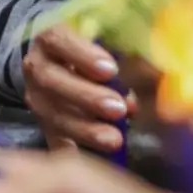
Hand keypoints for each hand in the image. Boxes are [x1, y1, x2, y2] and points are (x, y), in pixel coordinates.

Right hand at [22, 26, 128, 153]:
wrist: (66, 57)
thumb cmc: (95, 42)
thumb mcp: (108, 34)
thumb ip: (127, 48)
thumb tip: (157, 69)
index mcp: (50, 35)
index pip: (58, 39)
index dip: (82, 55)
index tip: (111, 70)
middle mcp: (36, 65)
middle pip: (51, 80)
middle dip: (86, 96)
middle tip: (118, 108)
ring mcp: (36, 96)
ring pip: (51, 114)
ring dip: (84, 128)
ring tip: (115, 139)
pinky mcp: (42, 123)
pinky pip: (53, 140)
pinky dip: (73, 150)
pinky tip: (95, 158)